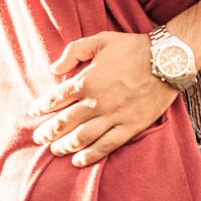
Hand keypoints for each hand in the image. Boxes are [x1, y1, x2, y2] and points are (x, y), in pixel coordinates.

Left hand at [27, 31, 177, 165]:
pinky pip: (105, 146)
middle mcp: (96, 102)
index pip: (55, 98)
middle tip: (38, 138)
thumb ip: (74, 51)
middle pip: (63, 122)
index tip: (33, 113)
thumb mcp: (101, 39)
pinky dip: (89, 156)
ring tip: (55, 150)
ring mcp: (113, 117)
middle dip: (47, 132)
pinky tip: (78, 161)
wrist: (167, 61)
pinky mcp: (129, 127)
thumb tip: (53, 68)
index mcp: (86, 80)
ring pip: (81, 138)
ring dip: (64, 146)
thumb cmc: (133, 48)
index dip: (41, 107)